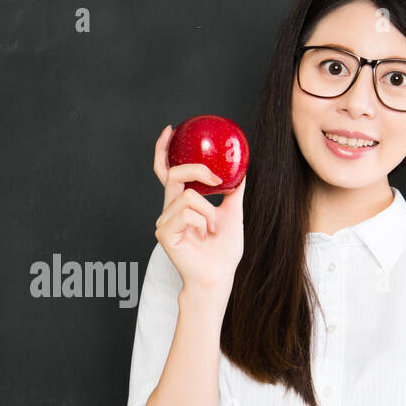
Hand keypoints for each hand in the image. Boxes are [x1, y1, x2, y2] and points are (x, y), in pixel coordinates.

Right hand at [152, 124, 245, 299]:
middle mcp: (169, 210)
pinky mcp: (164, 232)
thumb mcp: (232, 213)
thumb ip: (232, 190)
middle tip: (216, 180)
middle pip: (174, 175)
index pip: (167, 172)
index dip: (164, 150)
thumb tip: (241, 169)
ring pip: (188, 197)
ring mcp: (164, 221)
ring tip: (212, 229)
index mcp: (181, 204)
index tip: (170, 130)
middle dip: (197, 171)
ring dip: (208, 211)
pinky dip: (202, 221)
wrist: (219, 275)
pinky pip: (186, 212)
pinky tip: (203, 235)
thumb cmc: (223, 251)